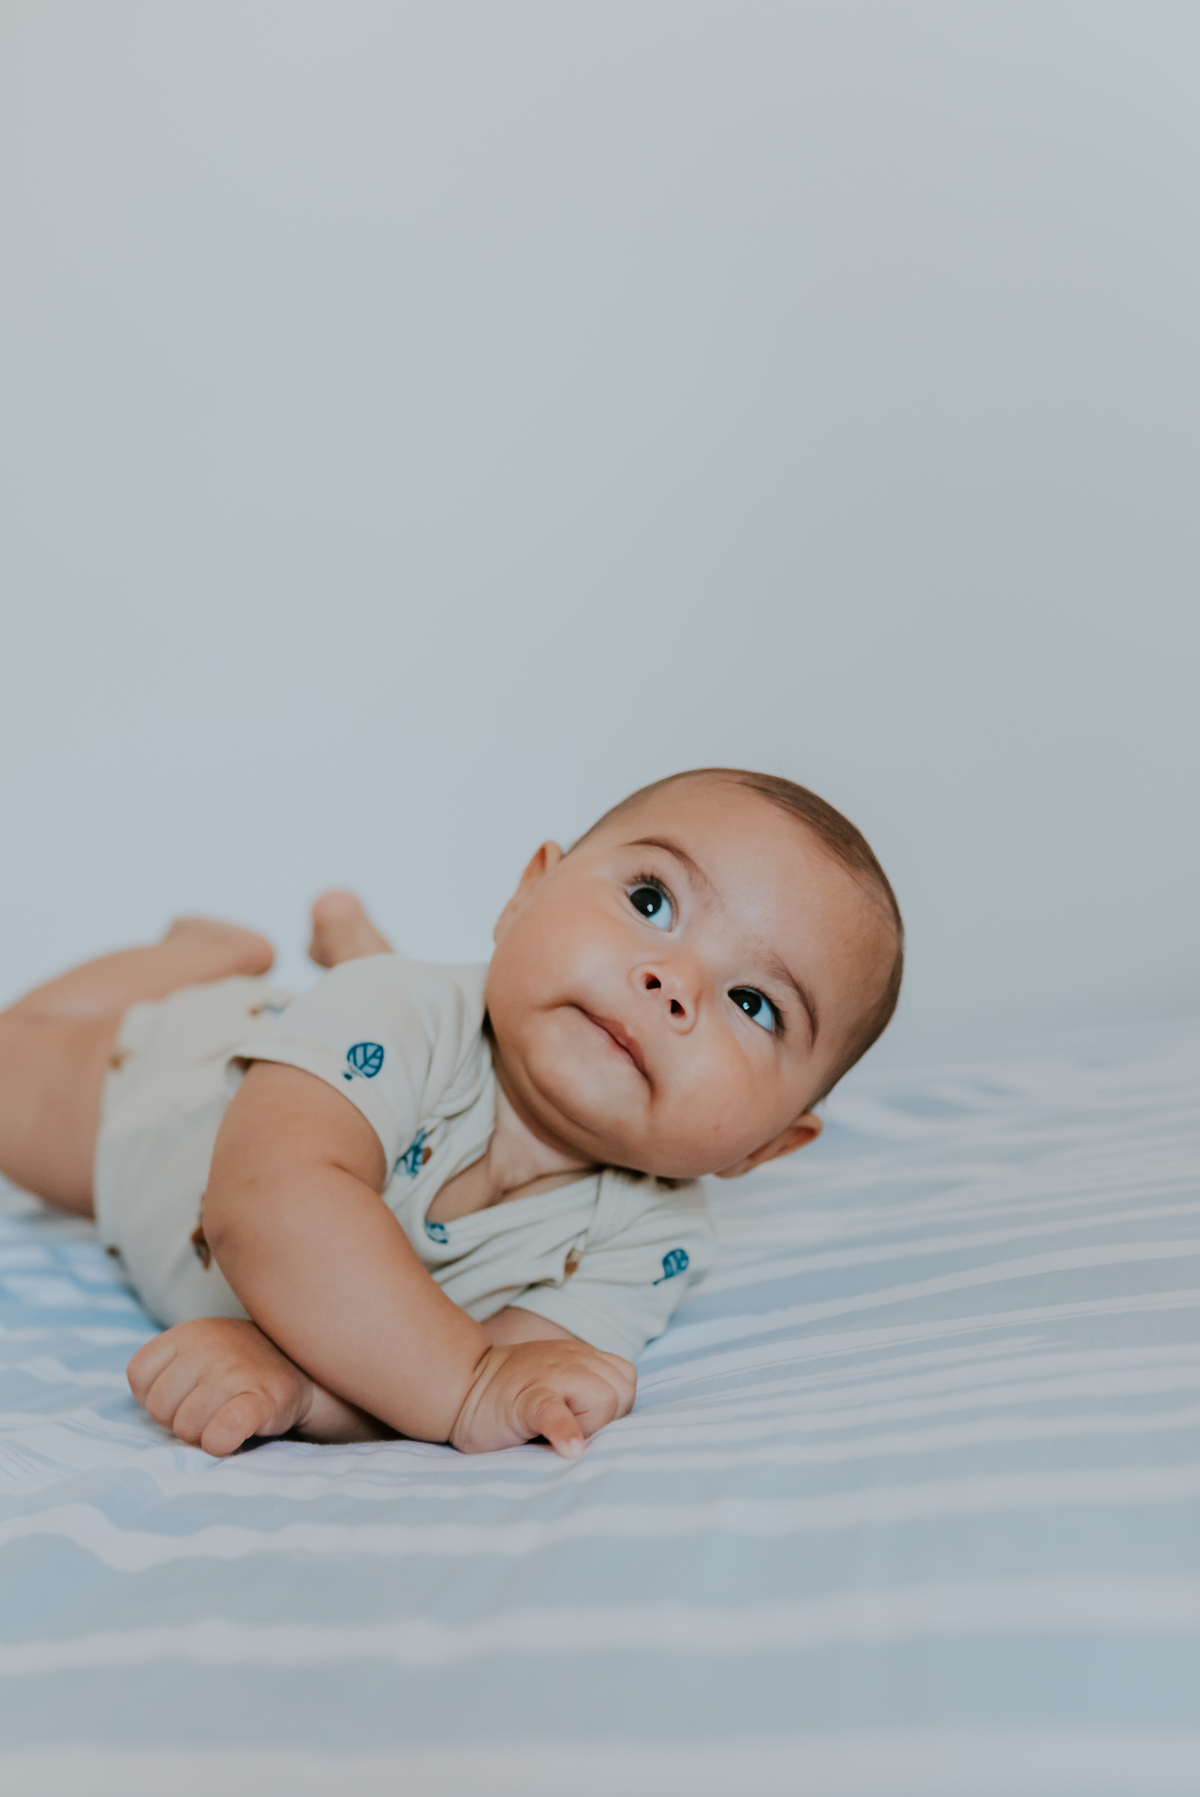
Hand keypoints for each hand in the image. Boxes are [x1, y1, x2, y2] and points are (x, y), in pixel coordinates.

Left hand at [127, 1317, 316, 1456]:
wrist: (304, 1369)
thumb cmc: (237, 1368)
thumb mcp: (198, 1351)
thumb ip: (166, 1370)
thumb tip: (147, 1406)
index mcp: (189, 1333)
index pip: (139, 1375)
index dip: (156, 1395)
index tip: (183, 1396)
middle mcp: (209, 1347)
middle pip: (159, 1408)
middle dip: (179, 1419)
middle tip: (207, 1413)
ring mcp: (236, 1372)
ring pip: (186, 1427)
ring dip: (202, 1436)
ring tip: (222, 1421)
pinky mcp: (262, 1400)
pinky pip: (222, 1433)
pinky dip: (221, 1443)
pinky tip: (233, 1436)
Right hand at [449, 1339, 636, 1458]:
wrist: (458, 1385)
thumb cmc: (510, 1396)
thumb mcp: (558, 1383)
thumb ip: (586, 1394)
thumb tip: (616, 1436)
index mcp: (580, 1357)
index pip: (625, 1380)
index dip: (614, 1409)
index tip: (585, 1424)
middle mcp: (571, 1359)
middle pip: (620, 1391)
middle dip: (605, 1420)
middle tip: (569, 1430)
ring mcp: (550, 1376)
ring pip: (601, 1399)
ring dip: (588, 1426)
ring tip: (556, 1434)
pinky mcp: (527, 1399)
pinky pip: (557, 1412)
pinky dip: (567, 1431)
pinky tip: (570, 1450)